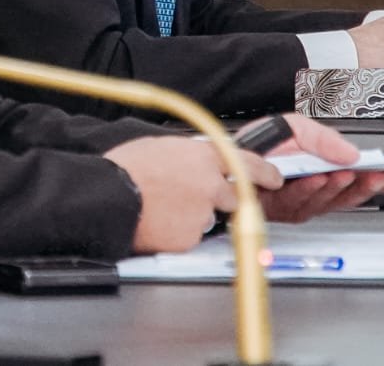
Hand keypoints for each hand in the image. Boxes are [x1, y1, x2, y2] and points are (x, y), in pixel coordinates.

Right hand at [104, 136, 281, 253]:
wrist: (109, 197)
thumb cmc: (126, 168)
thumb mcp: (161, 146)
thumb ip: (189, 155)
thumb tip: (196, 160)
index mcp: (203, 157)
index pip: (247, 164)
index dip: (265, 172)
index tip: (274, 177)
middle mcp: (209, 185)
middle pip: (232, 196)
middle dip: (221, 198)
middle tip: (196, 196)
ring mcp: (203, 213)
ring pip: (209, 217)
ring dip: (195, 214)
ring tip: (164, 206)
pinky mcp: (192, 237)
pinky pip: (193, 235)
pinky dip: (180, 231)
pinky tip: (160, 221)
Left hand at [252, 114, 383, 222]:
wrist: (232, 153)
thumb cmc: (264, 143)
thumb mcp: (299, 128)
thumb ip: (326, 138)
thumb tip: (353, 153)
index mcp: (330, 171)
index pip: (366, 177)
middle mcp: (321, 190)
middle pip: (356, 193)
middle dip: (372, 183)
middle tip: (383, 172)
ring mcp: (305, 202)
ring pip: (331, 199)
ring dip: (342, 186)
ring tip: (352, 172)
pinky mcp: (286, 208)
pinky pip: (302, 200)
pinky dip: (311, 190)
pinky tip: (319, 178)